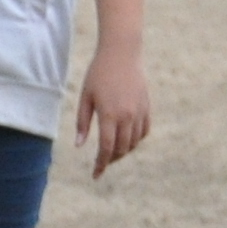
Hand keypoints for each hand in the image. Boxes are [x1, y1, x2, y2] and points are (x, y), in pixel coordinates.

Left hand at [74, 40, 150, 176]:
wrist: (122, 53)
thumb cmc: (98, 73)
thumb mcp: (85, 97)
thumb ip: (83, 122)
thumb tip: (80, 145)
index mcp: (109, 114)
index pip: (106, 148)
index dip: (101, 164)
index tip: (95, 174)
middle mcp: (127, 116)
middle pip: (121, 149)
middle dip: (111, 159)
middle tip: (101, 162)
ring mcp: (139, 112)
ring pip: (134, 142)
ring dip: (123, 151)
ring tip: (112, 152)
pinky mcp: (146, 107)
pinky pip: (144, 131)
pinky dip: (136, 140)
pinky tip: (127, 140)